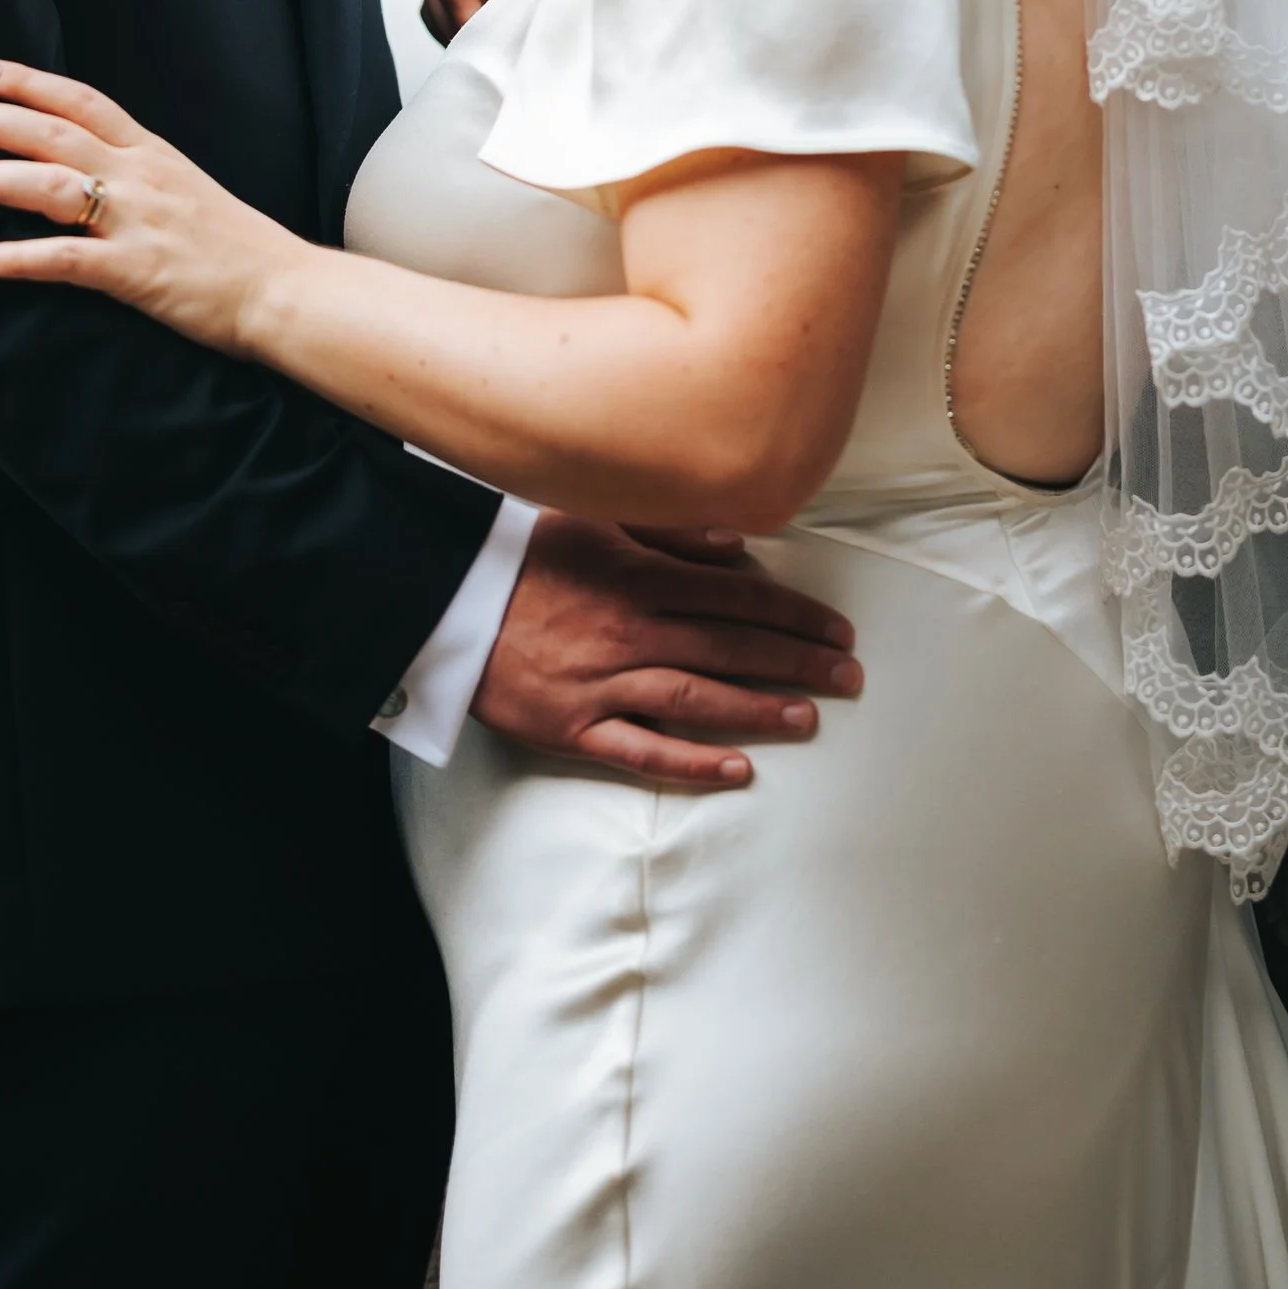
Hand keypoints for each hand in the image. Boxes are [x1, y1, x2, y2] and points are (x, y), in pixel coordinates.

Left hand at [0, 61, 271, 354]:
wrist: (286, 289)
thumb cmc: (242, 248)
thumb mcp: (190, 191)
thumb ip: (143, 178)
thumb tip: (97, 174)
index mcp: (154, 155)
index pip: (85, 102)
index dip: (32, 82)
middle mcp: (140, 177)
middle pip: (52, 133)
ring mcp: (136, 221)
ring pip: (49, 185)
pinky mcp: (134, 271)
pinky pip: (66, 259)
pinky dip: (20, 258)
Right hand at [472, 510, 862, 786]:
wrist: (439, 599)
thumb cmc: (517, 554)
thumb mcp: (592, 519)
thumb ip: (667, 531)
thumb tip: (736, 544)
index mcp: (638, 577)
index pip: (738, 598)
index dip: (795, 615)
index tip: (836, 628)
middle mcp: (629, 632)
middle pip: (732, 649)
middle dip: (798, 663)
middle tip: (849, 677)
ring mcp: (602, 684)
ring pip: (698, 701)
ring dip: (760, 710)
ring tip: (810, 719)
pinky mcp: (572, 728)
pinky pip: (641, 753)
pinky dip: (693, 764)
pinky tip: (738, 770)